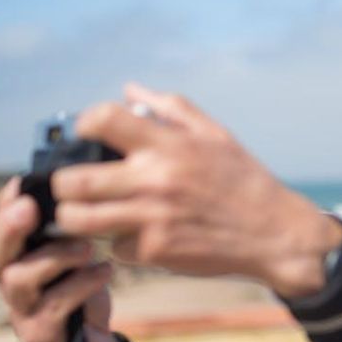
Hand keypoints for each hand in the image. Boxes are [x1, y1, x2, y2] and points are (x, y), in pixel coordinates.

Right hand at [0, 177, 127, 341]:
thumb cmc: (89, 300)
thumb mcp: (81, 263)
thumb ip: (72, 234)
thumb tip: (80, 191)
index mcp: (20, 263)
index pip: (3, 232)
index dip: (7, 207)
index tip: (22, 182)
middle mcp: (13, 287)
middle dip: (10, 227)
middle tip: (32, 207)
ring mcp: (22, 313)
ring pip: (19, 279)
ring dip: (55, 256)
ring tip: (87, 247)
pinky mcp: (40, 336)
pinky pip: (54, 305)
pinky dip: (82, 284)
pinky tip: (106, 270)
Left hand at [50, 82, 341, 297]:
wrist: (277, 235)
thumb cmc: (245, 182)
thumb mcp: (216, 135)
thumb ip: (171, 108)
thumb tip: (129, 90)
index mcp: (168, 144)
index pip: (102, 120)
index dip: (83, 125)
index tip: (86, 137)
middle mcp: (155, 179)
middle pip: (73, 180)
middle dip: (64, 183)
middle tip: (72, 185)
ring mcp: (152, 218)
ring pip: (80, 219)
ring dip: (76, 217)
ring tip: (84, 214)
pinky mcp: (157, 251)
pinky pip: (114, 247)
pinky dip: (118, 244)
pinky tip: (134, 237)